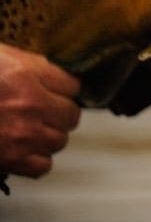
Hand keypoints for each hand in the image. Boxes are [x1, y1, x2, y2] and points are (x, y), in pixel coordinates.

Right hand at [0, 43, 80, 177]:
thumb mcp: (0, 55)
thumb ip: (27, 65)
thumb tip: (48, 71)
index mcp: (27, 75)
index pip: (73, 85)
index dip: (64, 89)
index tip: (57, 91)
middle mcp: (31, 104)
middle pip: (71, 115)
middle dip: (59, 113)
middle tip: (44, 112)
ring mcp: (22, 134)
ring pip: (60, 141)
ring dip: (48, 136)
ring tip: (31, 130)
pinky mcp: (9, 159)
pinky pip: (42, 166)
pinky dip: (36, 160)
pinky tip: (24, 150)